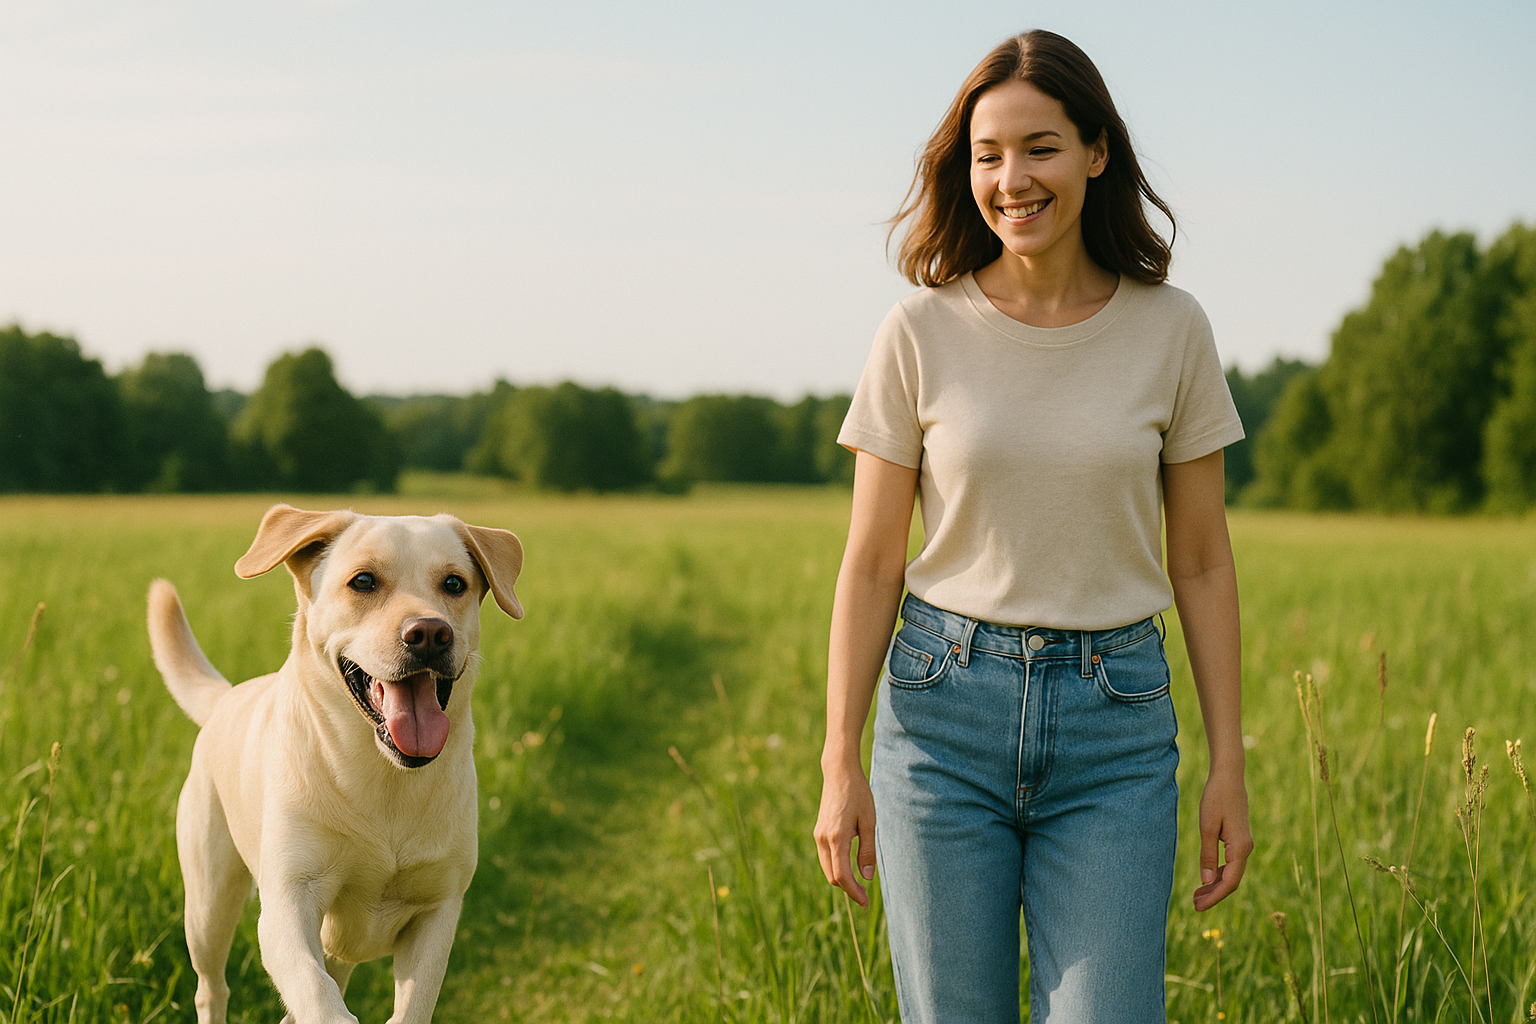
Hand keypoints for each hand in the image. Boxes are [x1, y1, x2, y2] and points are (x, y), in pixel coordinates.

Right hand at [814, 760, 876, 906]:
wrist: (839, 773)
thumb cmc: (858, 794)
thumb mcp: (869, 822)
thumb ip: (867, 850)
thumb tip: (866, 877)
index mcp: (836, 837)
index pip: (842, 875)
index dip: (854, 892)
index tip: (866, 902)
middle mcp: (823, 839)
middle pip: (832, 876)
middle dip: (848, 889)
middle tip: (865, 897)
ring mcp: (818, 835)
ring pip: (827, 868)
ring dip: (842, 879)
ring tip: (860, 884)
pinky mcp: (819, 831)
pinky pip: (826, 857)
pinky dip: (837, 867)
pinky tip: (850, 867)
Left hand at [1193, 768, 1251, 910]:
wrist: (1229, 777)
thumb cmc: (1216, 798)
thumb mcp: (1207, 827)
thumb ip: (1208, 854)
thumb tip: (1206, 881)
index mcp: (1240, 848)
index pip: (1229, 882)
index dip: (1214, 897)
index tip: (1198, 907)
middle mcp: (1246, 849)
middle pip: (1231, 881)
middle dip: (1214, 895)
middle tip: (1194, 905)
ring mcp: (1244, 845)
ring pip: (1232, 873)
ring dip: (1215, 885)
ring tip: (1197, 896)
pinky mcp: (1239, 839)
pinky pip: (1231, 864)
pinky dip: (1219, 873)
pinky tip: (1207, 878)